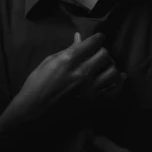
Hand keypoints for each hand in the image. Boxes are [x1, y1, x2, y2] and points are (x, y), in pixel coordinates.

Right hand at [12, 32, 126, 122]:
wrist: (33, 113)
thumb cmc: (35, 86)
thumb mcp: (48, 63)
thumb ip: (67, 51)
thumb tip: (79, 38)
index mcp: (68, 60)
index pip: (92, 43)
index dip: (97, 38)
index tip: (99, 38)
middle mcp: (82, 73)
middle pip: (104, 55)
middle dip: (102, 51)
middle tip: (98, 54)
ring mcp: (90, 89)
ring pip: (113, 71)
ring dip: (111, 66)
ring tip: (106, 67)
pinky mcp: (94, 103)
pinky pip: (114, 91)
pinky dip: (119, 83)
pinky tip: (118, 78)